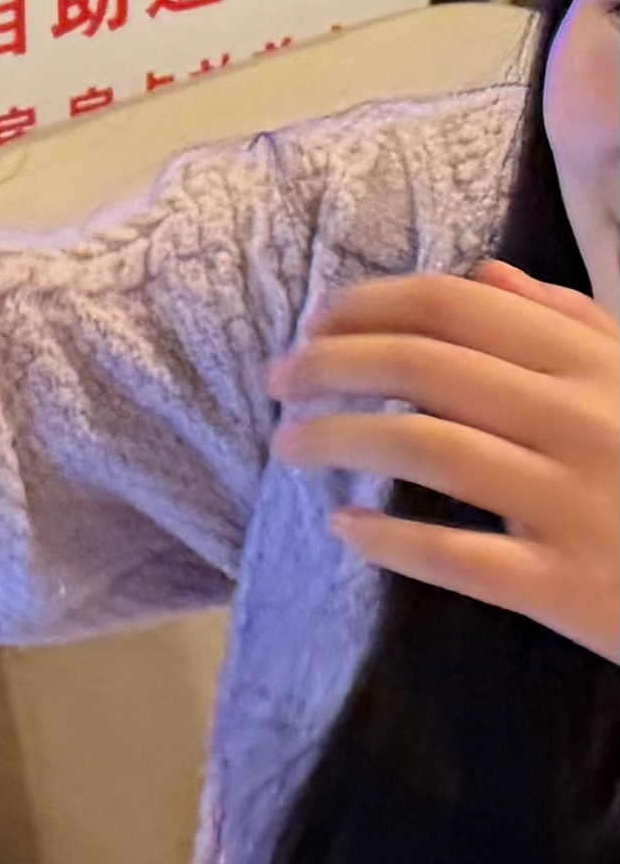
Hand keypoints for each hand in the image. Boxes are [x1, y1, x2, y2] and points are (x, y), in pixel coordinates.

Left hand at [270, 263, 619, 663]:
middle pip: (423, 367)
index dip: (365, 306)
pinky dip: (386, 540)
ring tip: (290, 446)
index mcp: (597, 366)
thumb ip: (573, 326)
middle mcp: (584, 422)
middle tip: (277, 382)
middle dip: (327, 365)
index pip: (454, 308)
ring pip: (424, 448)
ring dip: (336, 438)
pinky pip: (454, 556)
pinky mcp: (567, 587)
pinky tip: (345, 528)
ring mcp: (575, 504)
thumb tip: (482, 275)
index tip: (312, 323)